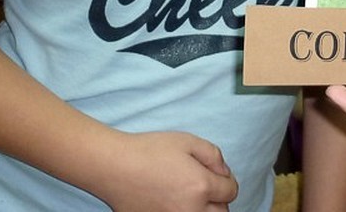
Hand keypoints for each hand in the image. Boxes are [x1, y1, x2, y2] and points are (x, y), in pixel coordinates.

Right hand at [93, 130, 237, 211]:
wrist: (114, 167)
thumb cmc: (148, 151)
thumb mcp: (187, 141)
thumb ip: (214, 156)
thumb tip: (224, 172)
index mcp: (202, 187)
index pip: (231, 191)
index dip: (226, 180)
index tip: (217, 175)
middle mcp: (191, 210)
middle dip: (218, 200)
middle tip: (205, 186)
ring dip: (204, 210)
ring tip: (191, 196)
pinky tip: (174, 203)